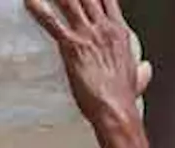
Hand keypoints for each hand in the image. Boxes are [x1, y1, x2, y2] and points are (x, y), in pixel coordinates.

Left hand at [25, 0, 152, 130]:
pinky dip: (39, 9)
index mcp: (119, 32)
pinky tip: (29, 1)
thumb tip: (145, 68)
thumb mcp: (137, 79)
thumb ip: (141, 71)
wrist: (115, 109)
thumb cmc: (122, 98)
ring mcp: (87, 34)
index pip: (108, 0)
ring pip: (70, 1)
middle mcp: (104, 28)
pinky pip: (51, 22)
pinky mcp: (71, 45)